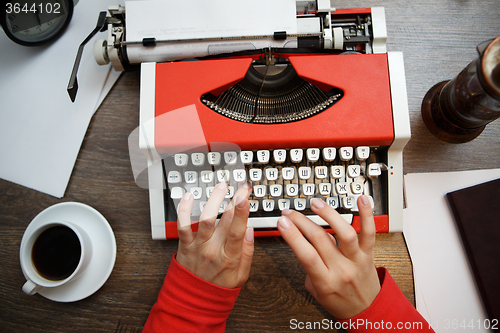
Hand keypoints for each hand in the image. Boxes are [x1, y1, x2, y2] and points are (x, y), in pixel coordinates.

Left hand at [176, 182, 253, 288]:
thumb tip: (250, 230)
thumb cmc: (219, 287)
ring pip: (205, 218)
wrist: (194, 300)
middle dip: (235, 199)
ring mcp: (197, 246)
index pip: (236, 230)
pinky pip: (182, 224)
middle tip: (242, 187)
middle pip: (225, 220)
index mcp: (229, 258)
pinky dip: (184, 209)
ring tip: (221, 186)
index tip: (245, 196)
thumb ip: (247, 252)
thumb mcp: (242, 275)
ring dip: (214, 199)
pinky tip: (189, 196)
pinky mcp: (185, 244)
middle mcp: (212, 250)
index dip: (241, 211)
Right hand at [277, 195, 380, 318]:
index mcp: (325, 282)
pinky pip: (369, 232)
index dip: (293, 236)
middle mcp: (342, 269)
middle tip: (290, 213)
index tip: (282, 222)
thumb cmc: (339, 301)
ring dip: (329, 215)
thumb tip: (303, 242)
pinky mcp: (368, 254)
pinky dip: (366, 214)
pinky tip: (361, 199)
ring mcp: (356, 260)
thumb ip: (309, 267)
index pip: (307, 255)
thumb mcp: (315, 291)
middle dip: (301, 222)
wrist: (367, 312)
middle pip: (320, 240)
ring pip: (345, 233)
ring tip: (316, 204)